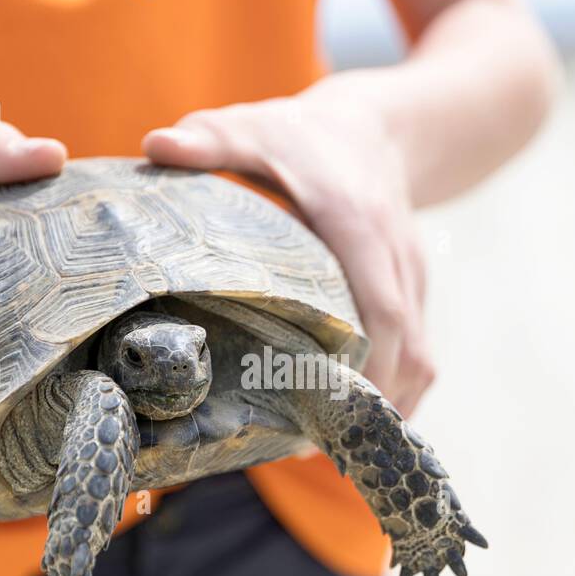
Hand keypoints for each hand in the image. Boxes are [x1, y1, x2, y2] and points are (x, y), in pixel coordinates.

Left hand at [142, 90, 434, 416]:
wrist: (379, 127)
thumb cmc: (305, 134)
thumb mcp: (256, 126)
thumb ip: (211, 138)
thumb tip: (154, 143)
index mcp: (360, 226)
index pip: (380, 310)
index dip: (365, 366)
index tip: (326, 409)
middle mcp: (397, 258)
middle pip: (406, 351)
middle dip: (367, 406)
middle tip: (307, 448)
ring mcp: (412, 279)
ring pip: (419, 361)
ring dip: (384, 408)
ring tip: (329, 449)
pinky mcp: (414, 294)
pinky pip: (417, 355)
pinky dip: (392, 393)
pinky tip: (350, 421)